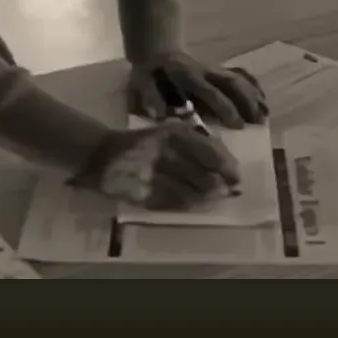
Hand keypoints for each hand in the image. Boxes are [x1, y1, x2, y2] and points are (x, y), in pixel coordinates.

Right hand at [70, 121, 239, 209]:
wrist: (101, 154)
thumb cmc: (142, 142)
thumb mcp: (169, 132)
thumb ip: (197, 143)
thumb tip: (227, 163)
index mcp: (174, 133)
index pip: (211, 153)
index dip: (227, 168)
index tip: (236, 177)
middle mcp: (164, 152)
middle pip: (204, 176)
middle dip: (220, 187)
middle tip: (229, 193)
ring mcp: (152, 175)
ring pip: (190, 193)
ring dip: (206, 199)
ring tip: (213, 200)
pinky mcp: (142, 193)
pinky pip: (172, 203)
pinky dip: (187, 206)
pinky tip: (193, 205)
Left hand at [128, 52, 267, 128]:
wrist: (158, 49)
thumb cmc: (150, 72)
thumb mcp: (142, 82)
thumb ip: (151, 97)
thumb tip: (161, 115)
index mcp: (188, 75)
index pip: (210, 91)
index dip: (225, 107)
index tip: (238, 125)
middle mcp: (206, 70)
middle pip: (232, 83)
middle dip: (247, 103)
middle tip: (257, 123)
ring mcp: (215, 68)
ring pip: (240, 79)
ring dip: (254, 96)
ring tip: (265, 116)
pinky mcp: (220, 69)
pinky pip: (241, 74)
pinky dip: (254, 86)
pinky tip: (263, 101)